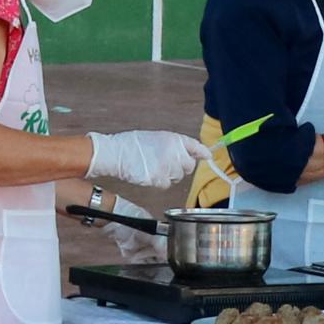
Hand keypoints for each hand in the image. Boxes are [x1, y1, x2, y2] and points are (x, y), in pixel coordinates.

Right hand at [83, 129, 205, 193]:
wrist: (116, 153)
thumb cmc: (131, 145)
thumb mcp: (157, 138)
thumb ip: (175, 145)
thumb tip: (192, 153)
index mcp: (173, 139)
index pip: (195, 146)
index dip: (202, 153)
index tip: (207, 156)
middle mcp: (173, 152)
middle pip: (189, 166)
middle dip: (180, 167)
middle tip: (165, 163)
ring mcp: (167, 166)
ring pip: (178, 177)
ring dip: (169, 175)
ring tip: (154, 166)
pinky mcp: (159, 178)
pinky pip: (166, 185)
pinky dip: (159, 183)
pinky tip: (149, 174)